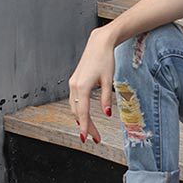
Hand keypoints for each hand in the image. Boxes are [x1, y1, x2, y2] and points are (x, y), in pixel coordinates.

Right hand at [68, 26, 115, 143]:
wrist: (99, 44)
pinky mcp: (75, 81)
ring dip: (82, 120)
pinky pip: (74, 100)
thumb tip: (107, 114)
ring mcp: (73, 84)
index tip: (86, 139)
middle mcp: (74, 86)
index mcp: (82, 87)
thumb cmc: (105, 60)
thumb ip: (107, 98)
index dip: (86, 127)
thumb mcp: (109, 80)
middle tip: (96, 139)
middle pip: (78, 112)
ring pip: (74, 107)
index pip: (83, 113)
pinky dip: (79, 110)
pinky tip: (84, 117)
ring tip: (92, 131)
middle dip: (86, 127)